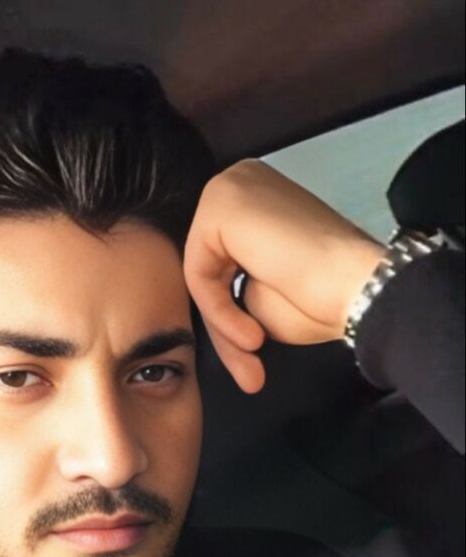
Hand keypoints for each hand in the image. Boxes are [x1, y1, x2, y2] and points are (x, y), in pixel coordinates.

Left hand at [183, 159, 384, 391]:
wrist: (357, 286)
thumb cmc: (323, 295)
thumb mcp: (260, 296)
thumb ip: (228, 289)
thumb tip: (207, 303)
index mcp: (252, 201)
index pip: (221, 265)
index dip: (230, 318)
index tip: (250, 358)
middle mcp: (238, 184)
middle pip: (209, 269)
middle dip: (225, 326)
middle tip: (249, 371)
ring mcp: (228, 188)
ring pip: (202, 274)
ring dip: (225, 326)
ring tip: (254, 351)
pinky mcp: (219, 203)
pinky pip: (199, 272)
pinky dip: (221, 312)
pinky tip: (252, 333)